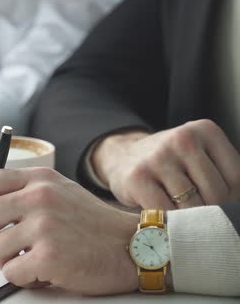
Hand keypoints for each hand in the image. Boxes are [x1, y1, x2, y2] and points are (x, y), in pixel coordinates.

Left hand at [0, 167, 138, 294]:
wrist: (133, 246)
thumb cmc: (91, 224)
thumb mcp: (58, 191)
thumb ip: (21, 194)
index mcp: (37, 178)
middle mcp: (39, 196)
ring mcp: (45, 224)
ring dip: (5, 261)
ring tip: (28, 260)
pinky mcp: (50, 254)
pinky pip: (11, 272)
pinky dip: (22, 277)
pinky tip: (42, 271)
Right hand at [92, 120, 239, 208]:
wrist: (122, 157)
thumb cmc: (169, 163)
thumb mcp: (199, 155)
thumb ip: (222, 174)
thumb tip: (235, 211)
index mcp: (205, 130)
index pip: (236, 179)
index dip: (229, 197)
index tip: (211, 197)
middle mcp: (182, 139)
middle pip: (216, 194)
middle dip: (207, 209)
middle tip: (191, 206)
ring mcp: (158, 157)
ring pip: (192, 206)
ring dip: (185, 218)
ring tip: (175, 209)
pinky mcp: (138, 177)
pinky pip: (165, 212)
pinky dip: (166, 221)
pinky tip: (160, 213)